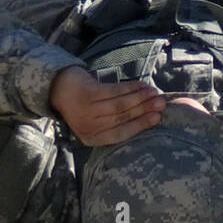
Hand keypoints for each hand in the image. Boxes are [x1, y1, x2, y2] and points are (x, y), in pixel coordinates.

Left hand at [49, 65, 164, 145]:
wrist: (61, 88)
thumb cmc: (86, 107)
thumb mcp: (97, 120)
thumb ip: (117, 122)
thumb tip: (149, 116)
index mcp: (92, 138)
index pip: (120, 135)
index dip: (140, 126)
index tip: (157, 118)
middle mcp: (89, 126)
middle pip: (122, 118)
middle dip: (144, 110)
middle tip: (162, 104)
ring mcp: (87, 110)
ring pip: (120, 105)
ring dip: (140, 98)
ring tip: (155, 93)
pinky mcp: (88, 93)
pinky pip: (114, 91)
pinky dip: (130, 88)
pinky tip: (142, 85)